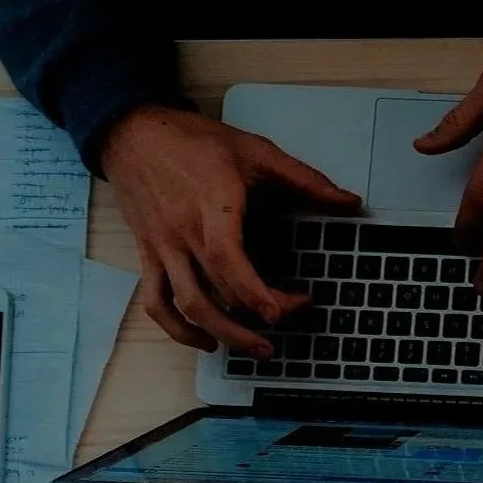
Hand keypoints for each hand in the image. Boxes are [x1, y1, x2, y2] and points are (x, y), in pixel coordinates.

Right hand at [98, 105, 358, 354]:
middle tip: (289, 322)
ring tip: (257, 350)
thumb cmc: (193, 141)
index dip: (252, 291)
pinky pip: (156, 301)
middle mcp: (182, 232)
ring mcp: (162, 247)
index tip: (280, 311)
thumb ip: (305, 179)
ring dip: (221, 335)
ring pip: (185, 305)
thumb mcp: (255, 150)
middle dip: (254, 317)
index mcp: (211, 206)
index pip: (225, 258)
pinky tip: (206, 341)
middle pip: (214, 291)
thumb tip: (350, 202)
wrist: (132, 132)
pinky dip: (178, 328)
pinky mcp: (148, 255)